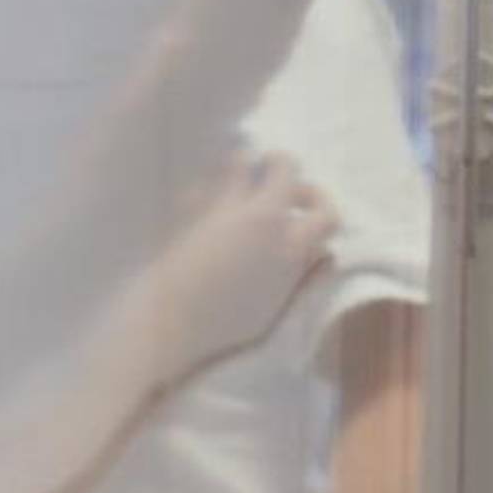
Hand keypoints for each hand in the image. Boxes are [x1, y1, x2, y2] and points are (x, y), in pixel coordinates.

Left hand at [148, 149, 337, 382]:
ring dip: (246, 167)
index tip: (312, 209)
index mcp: (290, 246)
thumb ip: (304, 283)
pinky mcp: (191, 207)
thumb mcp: (275, 317)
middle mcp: (263, 216)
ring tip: (242, 182)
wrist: (166, 326)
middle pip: (285, 165)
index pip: (326, 213)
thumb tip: (327, 258)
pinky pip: (203, 181)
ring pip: (242, 160)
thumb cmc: (224, 331)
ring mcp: (225, 207)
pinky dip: (208, 187)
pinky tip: (204, 202)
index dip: (323, 207)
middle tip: (280, 183)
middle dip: (285, 168)